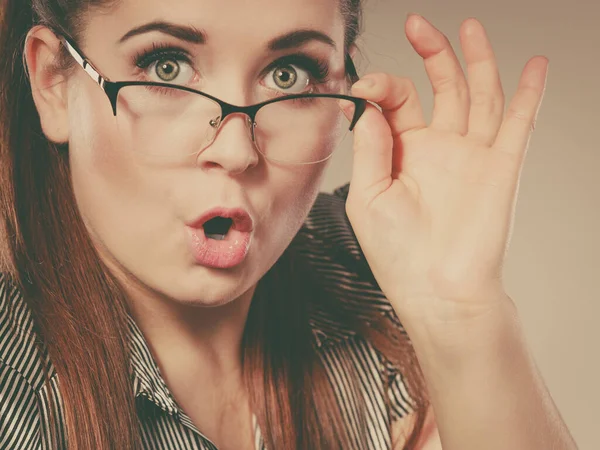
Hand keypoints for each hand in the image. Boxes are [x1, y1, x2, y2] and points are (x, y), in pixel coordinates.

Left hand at [345, 15, 547, 327]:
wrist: (438, 292)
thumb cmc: (398, 254)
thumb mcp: (368, 196)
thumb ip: (371, 147)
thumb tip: (365, 105)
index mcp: (401, 154)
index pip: (395, 103)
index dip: (380, 87)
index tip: (365, 87)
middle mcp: (437, 150)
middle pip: (438, 88)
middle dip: (430, 54)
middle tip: (418, 24)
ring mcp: (471, 156)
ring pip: (478, 96)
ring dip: (475, 61)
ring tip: (469, 29)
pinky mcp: (501, 166)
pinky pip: (518, 122)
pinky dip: (529, 94)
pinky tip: (534, 66)